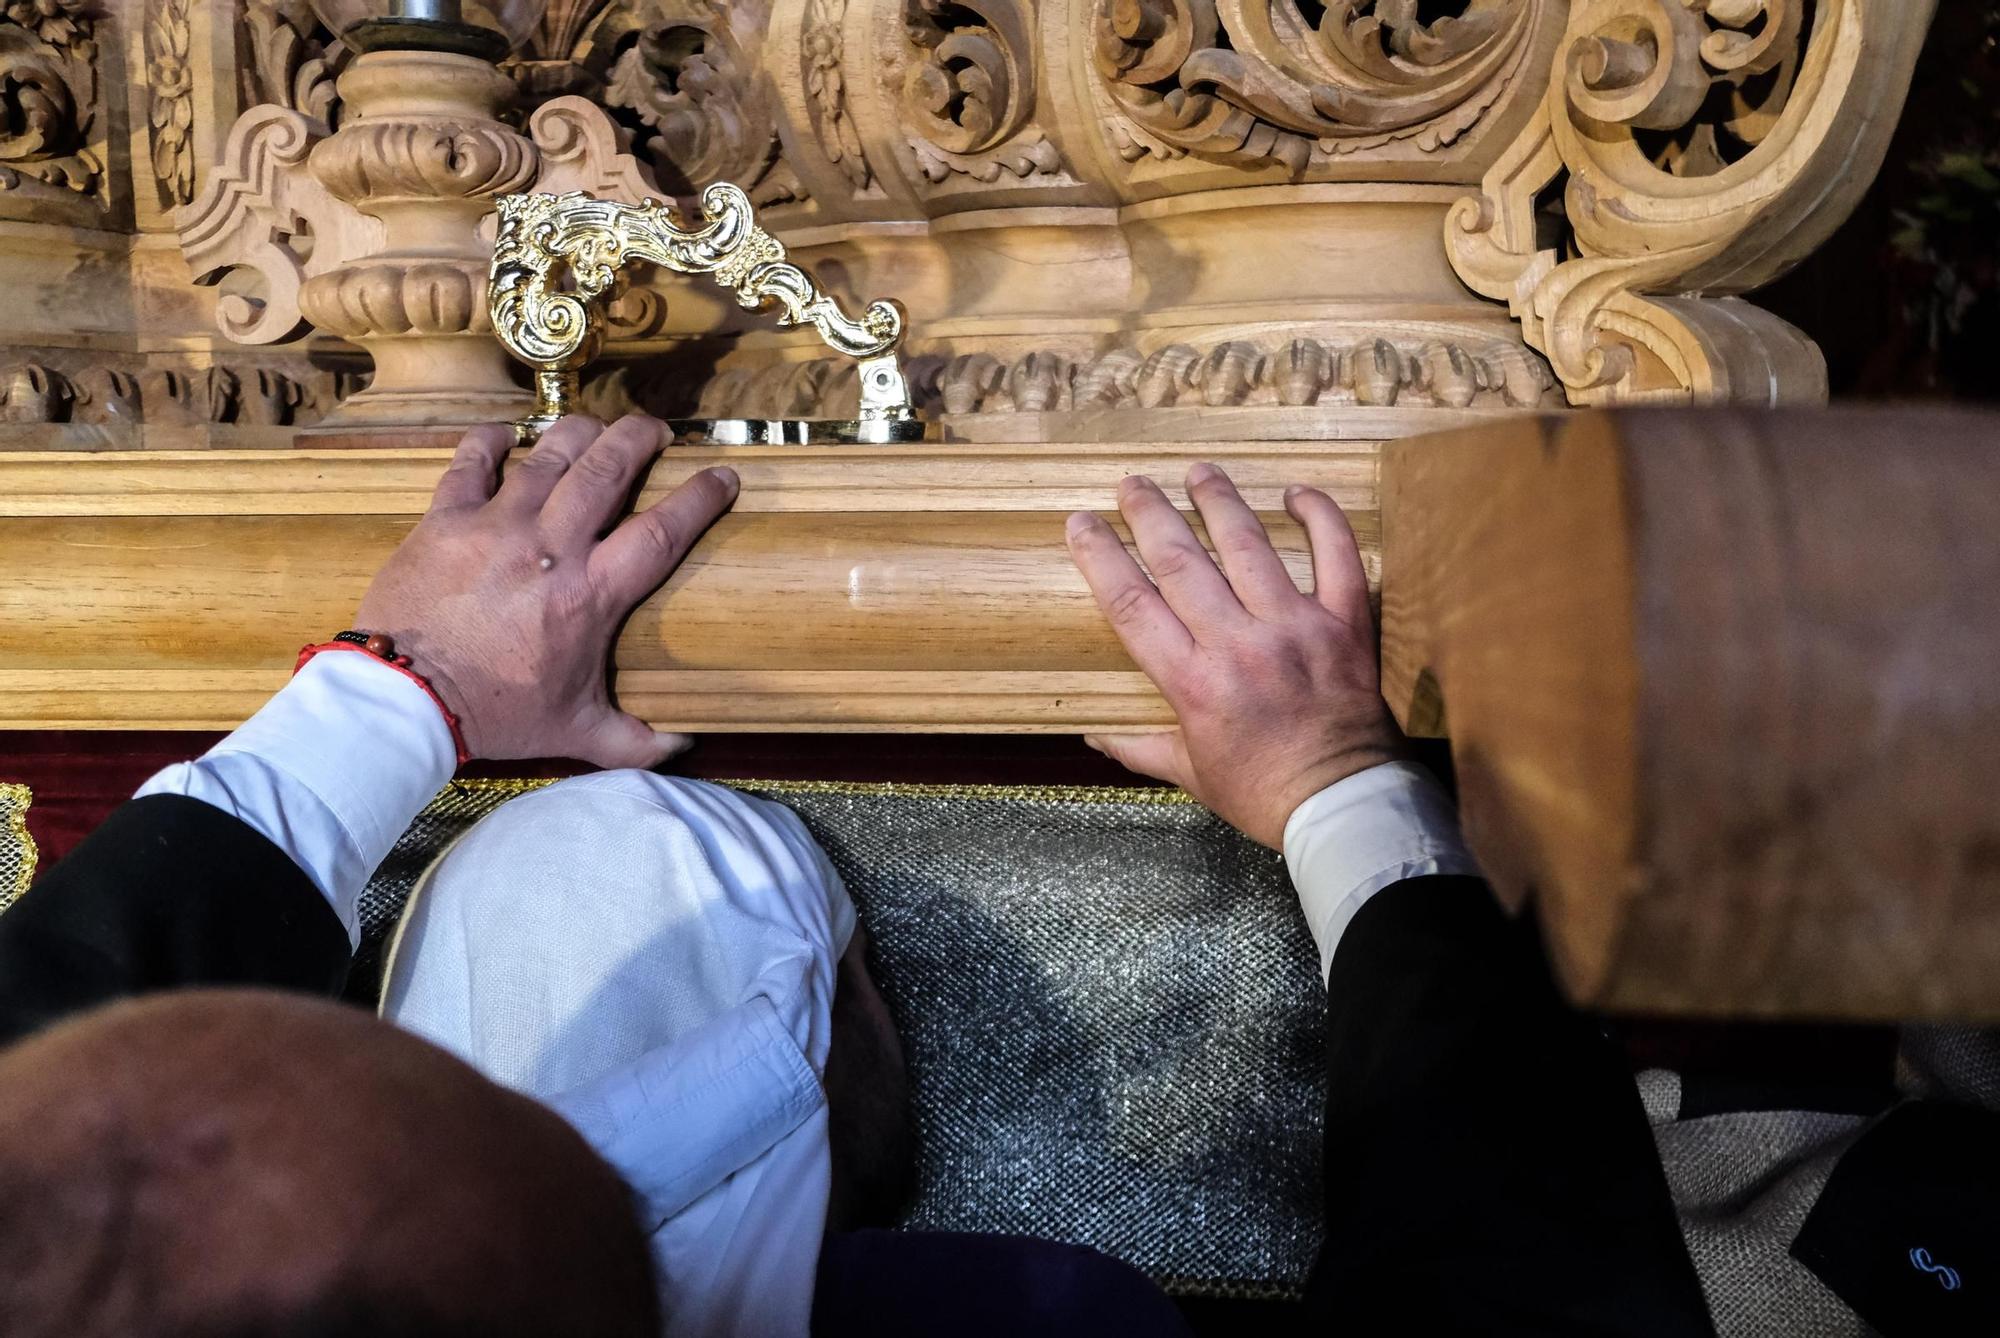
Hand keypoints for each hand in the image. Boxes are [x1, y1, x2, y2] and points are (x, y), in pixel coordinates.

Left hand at [354, 414, 737, 767]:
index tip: (723, 476)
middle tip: (654, 429)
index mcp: (590, 594)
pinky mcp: (446, 519)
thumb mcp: (573, 731)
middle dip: (639, 438)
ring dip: (578, 432)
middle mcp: (550, 547)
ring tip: (595, 427)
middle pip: (608, 468)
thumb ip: (632, 739)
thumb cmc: (494, 713)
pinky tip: (506, 435)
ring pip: (549, 454)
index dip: (700, 498)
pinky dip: (491, 441)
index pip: (661, 532)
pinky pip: (471, 461)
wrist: (405, 700)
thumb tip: (681, 749)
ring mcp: (496, 525)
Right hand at [1065, 464, 1401, 847]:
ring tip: (1198, 472)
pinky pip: (1336, 555)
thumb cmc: (1265, 795)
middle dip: (1150, 513)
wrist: (1344, 805)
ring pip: (1247, 545)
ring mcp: (1294, 627)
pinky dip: (1319, 517)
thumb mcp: (1191, 775)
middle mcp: (1237, 644)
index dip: (1100, 557)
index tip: (1081, 523)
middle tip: (1132, 483)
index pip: (1132, 603)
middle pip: (1180, 560)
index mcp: (1192, 682)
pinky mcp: (1344, 623)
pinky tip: (1295, 492)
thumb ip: (1141, 748)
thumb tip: (1094, 737)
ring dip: (1218, 501)